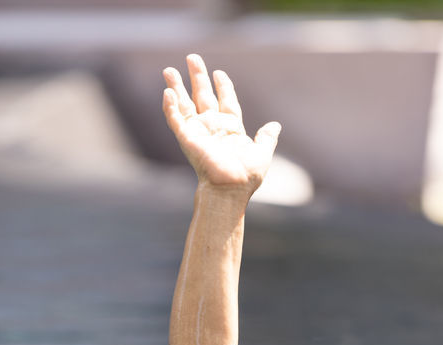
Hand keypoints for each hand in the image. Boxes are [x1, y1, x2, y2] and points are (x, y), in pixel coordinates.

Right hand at [162, 54, 280, 194]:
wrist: (230, 190)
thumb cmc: (246, 177)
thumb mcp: (262, 153)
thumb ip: (267, 138)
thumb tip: (275, 125)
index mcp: (231, 129)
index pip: (226, 101)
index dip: (223, 86)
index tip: (219, 73)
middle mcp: (213, 127)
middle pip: (203, 96)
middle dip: (197, 77)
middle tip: (192, 57)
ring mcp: (198, 132)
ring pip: (184, 104)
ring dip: (176, 86)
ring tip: (169, 69)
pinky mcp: (187, 138)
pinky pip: (175, 119)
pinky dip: (170, 106)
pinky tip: (167, 92)